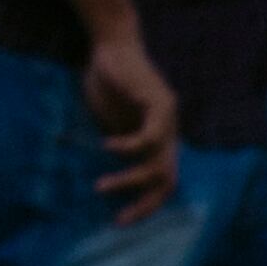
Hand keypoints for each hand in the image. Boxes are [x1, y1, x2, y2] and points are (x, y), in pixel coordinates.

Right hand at [81, 27, 180, 219]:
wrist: (113, 45)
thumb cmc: (107, 81)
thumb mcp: (109, 120)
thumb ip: (114, 141)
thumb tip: (96, 171)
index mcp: (158, 140)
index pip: (160, 182)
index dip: (144, 204)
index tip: (118, 220)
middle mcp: (169, 134)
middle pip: (167, 181)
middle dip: (145, 204)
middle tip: (119, 219)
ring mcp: (168, 120)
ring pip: (159, 164)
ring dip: (130, 180)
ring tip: (101, 186)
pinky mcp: (160, 104)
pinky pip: (149, 136)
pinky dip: (129, 147)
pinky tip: (107, 146)